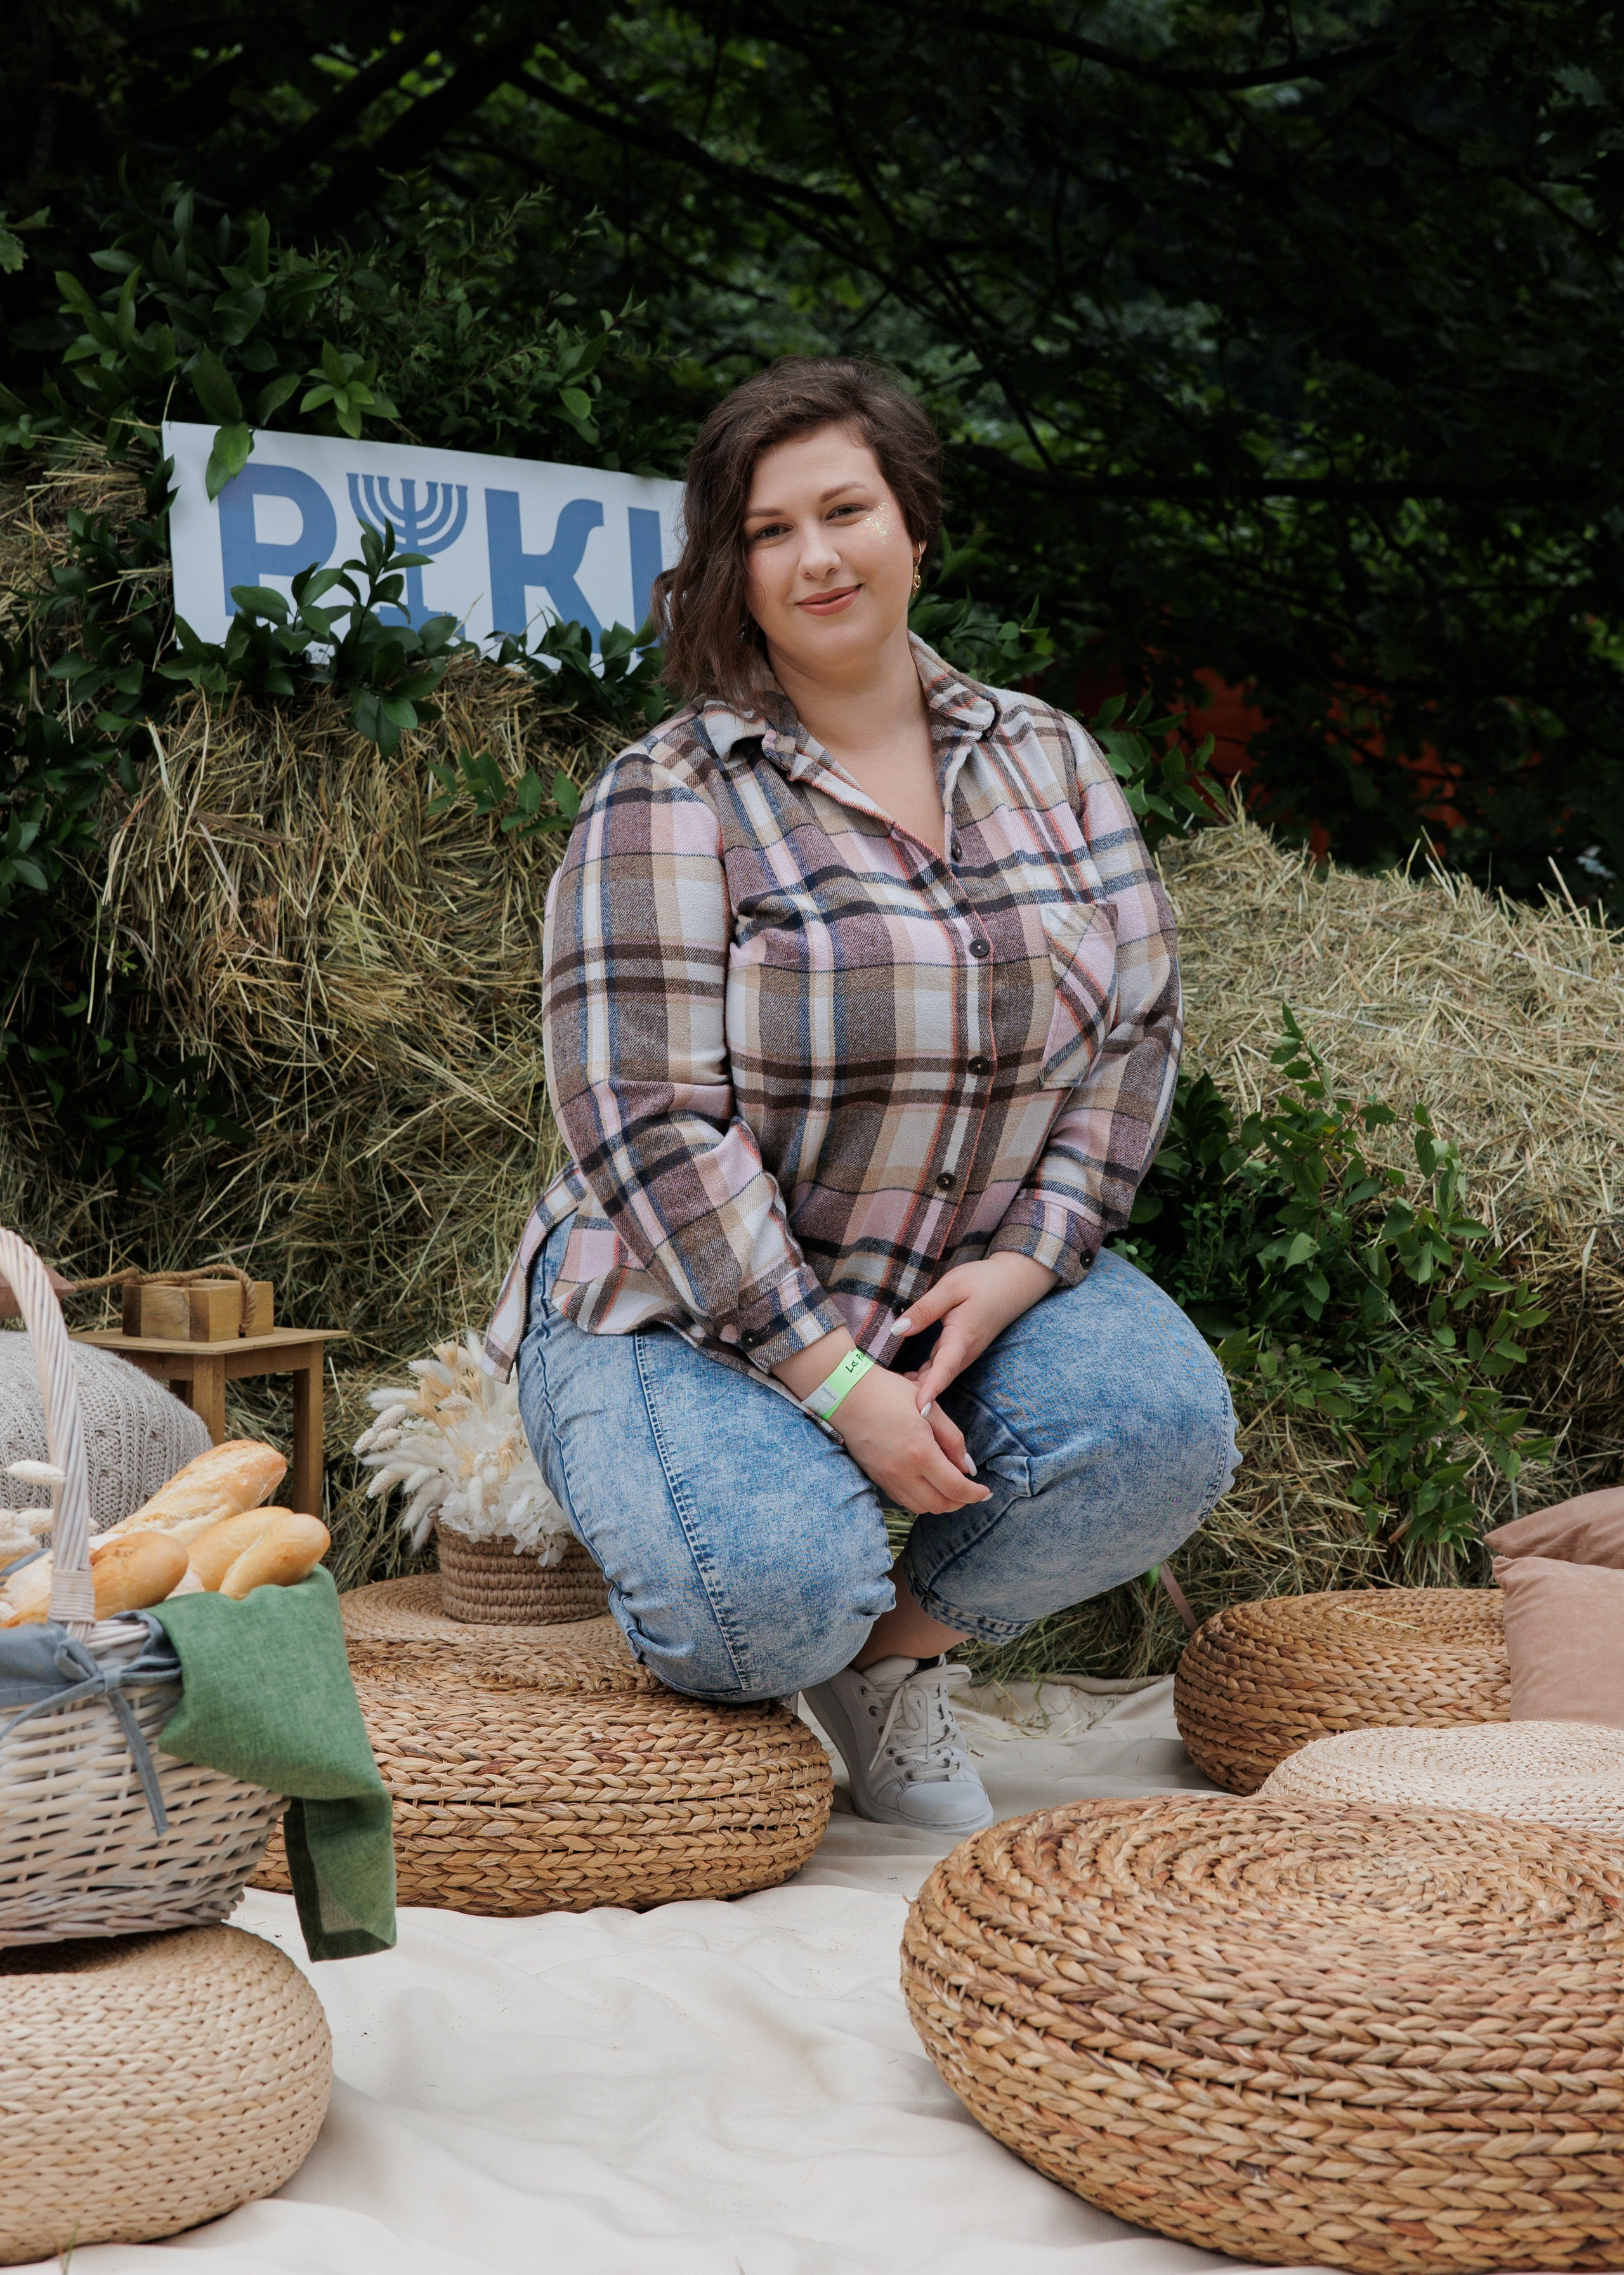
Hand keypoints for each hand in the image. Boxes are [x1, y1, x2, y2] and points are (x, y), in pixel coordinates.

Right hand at [773, 1331, 988, 1514]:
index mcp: (920, 1452)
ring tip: (950, 1488)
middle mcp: (903, 1472)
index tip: (985, 1492)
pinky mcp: (876, 1477)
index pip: (955, 1488)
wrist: (847, 1393)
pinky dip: (921, 1499)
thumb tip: (969, 1467)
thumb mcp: (929, 1408)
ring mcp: (886, 1478)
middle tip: (971, 1491)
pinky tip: (927, 1484)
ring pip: (921, 1507)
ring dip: (940, 1503)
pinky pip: (903, 1500)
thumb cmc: (890, 1393)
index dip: (975, 1494)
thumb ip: (953, 1439)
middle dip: (960, 1502)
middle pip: (940, 1505)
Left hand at [895, 1254, 1057, 1408]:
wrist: (1013, 1283)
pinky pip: (938, 1369)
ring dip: (916, 1387)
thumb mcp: (951, 1287)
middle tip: (887, 1407)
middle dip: (915, 1396)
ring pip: (937, 1377)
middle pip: (937, 1380)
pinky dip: (922, 1377)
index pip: (944, 1369)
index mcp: (962, 1337)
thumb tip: (898, 1330)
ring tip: (887, 1396)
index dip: (931, 1390)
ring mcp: (962, 1353)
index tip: (919, 1409)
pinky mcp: (959, 1350)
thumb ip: (925, 1309)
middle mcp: (963, 1352)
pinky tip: (902, 1378)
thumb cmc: (983, 1282)